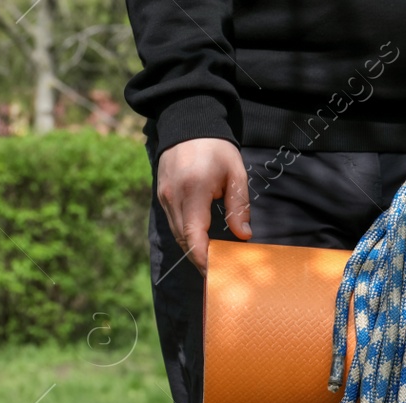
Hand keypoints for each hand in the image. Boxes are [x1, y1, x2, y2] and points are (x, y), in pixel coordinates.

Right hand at [155, 137, 250, 274]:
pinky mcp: (161, 194)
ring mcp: (163, 196)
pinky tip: (202, 244)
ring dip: (193, 249)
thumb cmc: (216, 148)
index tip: (216, 274)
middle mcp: (173, 196)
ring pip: (176, 233)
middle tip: (219, 276)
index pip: (194, 235)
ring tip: (213, 263)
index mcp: (193, 191)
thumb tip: (244, 236)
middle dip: (200, 259)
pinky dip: (186, 236)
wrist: (188, 122)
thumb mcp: (236, 173)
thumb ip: (239, 206)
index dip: (203, 258)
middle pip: (183, 239)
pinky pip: (173, 222)